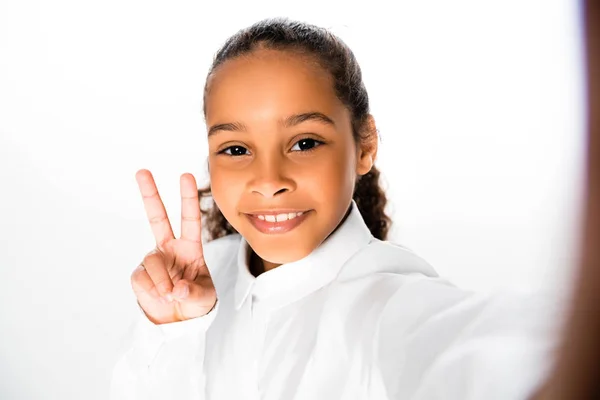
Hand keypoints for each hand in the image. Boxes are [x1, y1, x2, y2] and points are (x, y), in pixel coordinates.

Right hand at [131, 169, 216, 324]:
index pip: (189, 219)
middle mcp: (169, 248)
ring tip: (170, 296)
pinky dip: (153, 290)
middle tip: (142, 171)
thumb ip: (193, 292)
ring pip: (153, 261)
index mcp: (190, 247)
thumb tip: (175, 288)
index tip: (186, 175)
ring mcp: (153, 260)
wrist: (178, 322)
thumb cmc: (196, 303)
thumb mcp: (204, 298)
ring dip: (162, 281)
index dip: (188, 197)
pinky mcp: (139, 275)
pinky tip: (160, 297)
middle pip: (157, 217)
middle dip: (150, 194)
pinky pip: (142, 278)